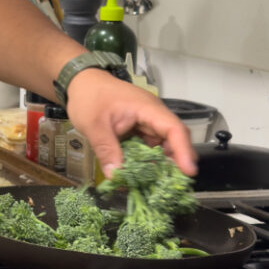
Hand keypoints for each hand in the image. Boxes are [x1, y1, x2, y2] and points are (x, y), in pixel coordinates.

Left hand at [65, 69, 197, 177]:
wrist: (80, 82)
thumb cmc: (89, 97)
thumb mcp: (94, 125)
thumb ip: (106, 150)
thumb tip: (116, 176)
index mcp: (147, 109)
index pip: (174, 129)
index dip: (184, 151)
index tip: (189, 172)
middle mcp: (152, 116)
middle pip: (174, 140)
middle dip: (175, 163)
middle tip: (172, 186)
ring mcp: (146, 123)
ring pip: (162, 146)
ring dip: (161, 164)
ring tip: (158, 185)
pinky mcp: (139, 130)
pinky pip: (149, 147)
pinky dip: (148, 161)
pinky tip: (144, 176)